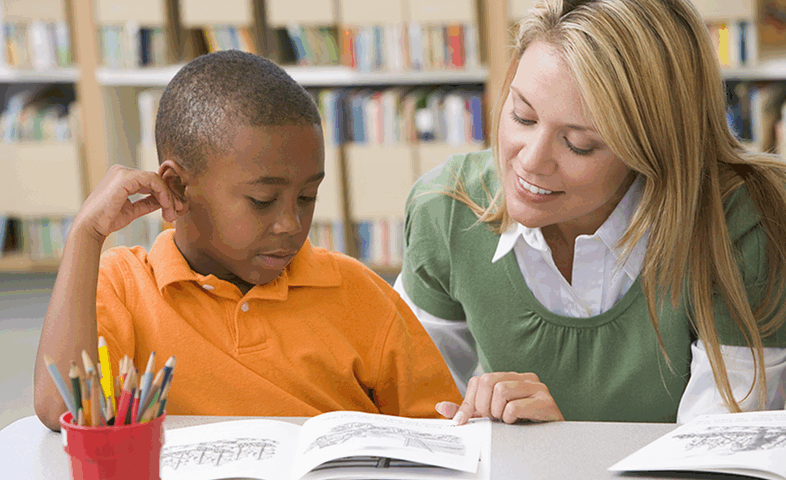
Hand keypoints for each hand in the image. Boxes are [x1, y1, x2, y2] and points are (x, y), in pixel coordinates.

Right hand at [75, 165, 184, 241]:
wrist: (91, 227)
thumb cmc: (108, 220)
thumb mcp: (133, 210)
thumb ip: (148, 203)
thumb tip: (165, 201)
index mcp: (123, 178)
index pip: (151, 182)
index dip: (165, 196)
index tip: (173, 211)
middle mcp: (122, 171)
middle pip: (155, 180)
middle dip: (170, 196)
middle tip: (177, 212)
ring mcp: (123, 172)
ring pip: (157, 180)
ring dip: (168, 197)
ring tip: (172, 213)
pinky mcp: (125, 177)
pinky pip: (153, 180)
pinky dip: (163, 193)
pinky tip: (166, 206)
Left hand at [435, 372, 563, 424]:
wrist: (551, 440)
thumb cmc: (521, 425)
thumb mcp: (491, 415)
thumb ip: (468, 410)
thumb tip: (442, 407)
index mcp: (509, 377)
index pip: (478, 380)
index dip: (471, 403)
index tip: (474, 418)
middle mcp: (524, 377)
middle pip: (487, 381)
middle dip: (484, 407)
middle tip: (493, 419)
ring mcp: (537, 387)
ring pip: (500, 391)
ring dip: (498, 413)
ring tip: (506, 421)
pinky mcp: (546, 402)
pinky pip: (514, 408)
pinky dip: (510, 419)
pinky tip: (518, 423)